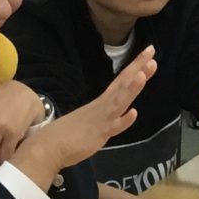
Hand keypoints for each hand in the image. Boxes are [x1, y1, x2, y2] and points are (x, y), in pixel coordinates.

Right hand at [22, 46, 156, 181]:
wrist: (48, 146)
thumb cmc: (66, 134)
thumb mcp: (90, 120)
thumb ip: (103, 115)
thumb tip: (115, 114)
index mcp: (101, 102)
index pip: (121, 81)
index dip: (135, 67)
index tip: (148, 54)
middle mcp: (103, 106)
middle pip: (122, 84)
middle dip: (138, 68)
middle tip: (151, 51)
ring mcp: (101, 119)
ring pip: (119, 101)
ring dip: (132, 88)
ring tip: (144, 73)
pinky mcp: (98, 134)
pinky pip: (112, 127)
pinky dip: (123, 120)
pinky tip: (134, 112)